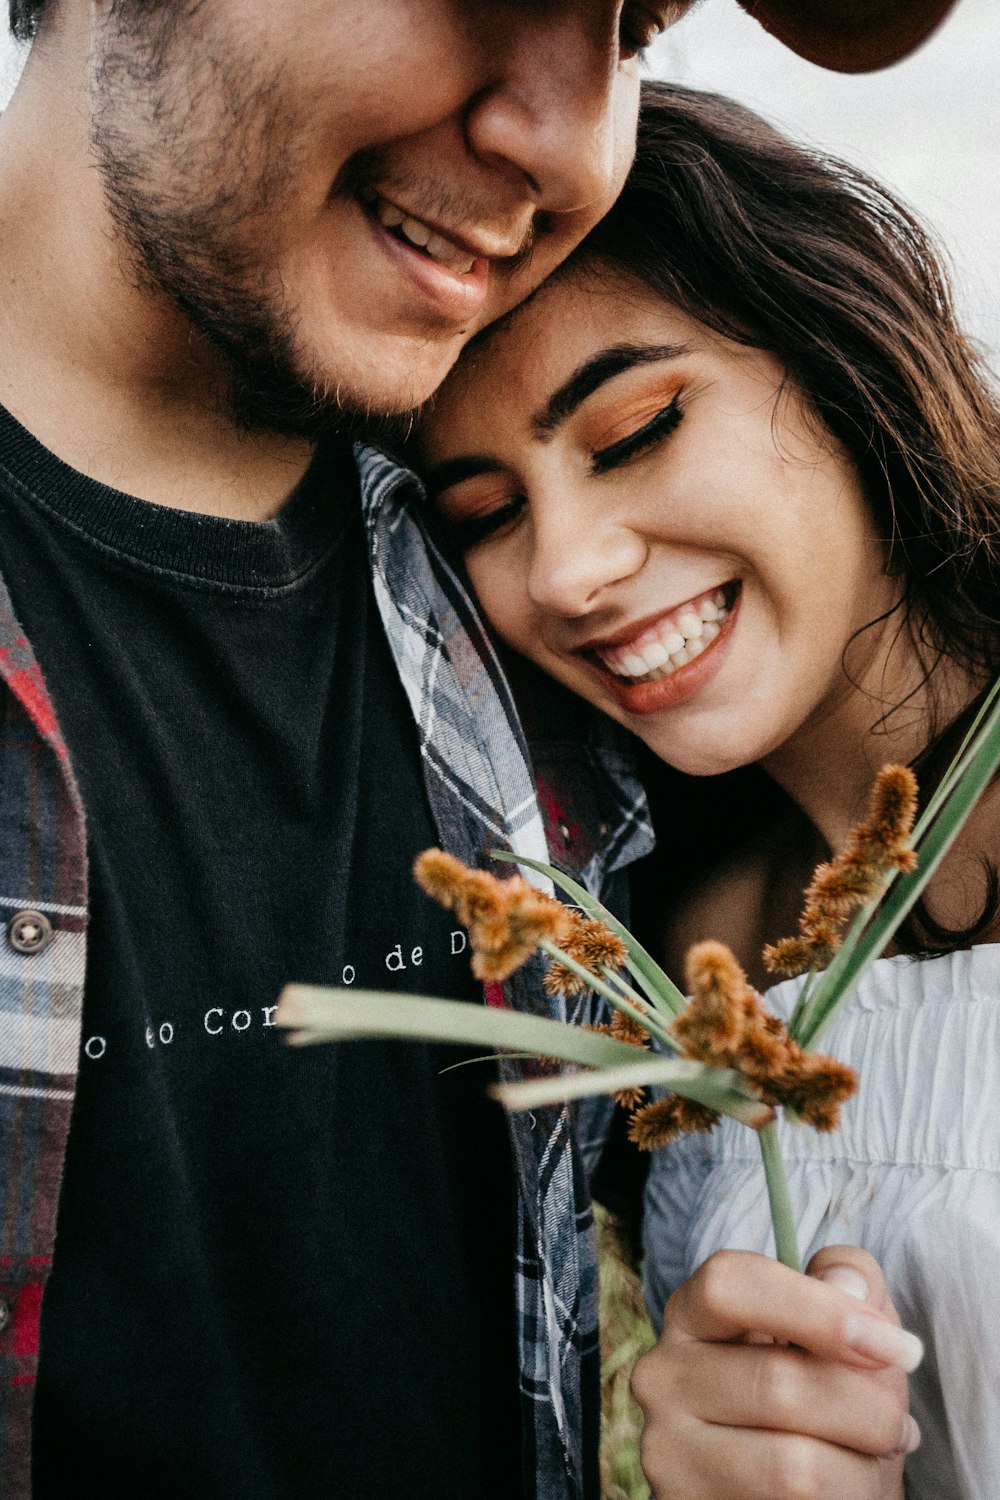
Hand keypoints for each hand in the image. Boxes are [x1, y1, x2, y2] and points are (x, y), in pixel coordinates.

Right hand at [632, 1244, 921, 1499]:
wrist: (792, 1486)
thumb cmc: (821, 1393)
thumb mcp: (837, 1325)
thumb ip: (847, 1280)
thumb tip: (848, 1286)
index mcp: (692, 1313)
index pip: (729, 1285)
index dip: (818, 1309)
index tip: (897, 1347)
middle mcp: (664, 1377)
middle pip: (779, 1384)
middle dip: (868, 1409)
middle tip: (899, 1425)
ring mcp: (670, 1452)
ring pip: (794, 1466)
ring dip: (863, 1469)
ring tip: (876, 1461)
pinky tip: (849, 1490)